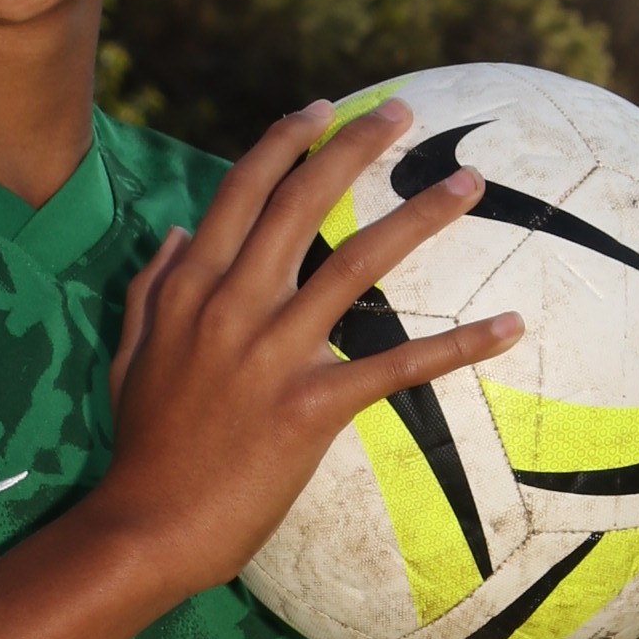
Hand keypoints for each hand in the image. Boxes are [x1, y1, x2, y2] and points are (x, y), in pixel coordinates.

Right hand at [84, 96, 522, 612]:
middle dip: (355, 145)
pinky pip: (397, 366)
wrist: (146, 527)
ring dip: (420, 216)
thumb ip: (151, 288)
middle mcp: (233, 305)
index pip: (242, 190)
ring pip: (357, 263)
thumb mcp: (130, 355)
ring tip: (468, 183)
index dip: (286, 141)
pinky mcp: (311, 407)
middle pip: (303, 202)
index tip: (324, 111)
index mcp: (190, 288)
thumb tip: (176, 230)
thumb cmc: (142, 448)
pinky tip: (508, 326)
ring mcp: (273, 353)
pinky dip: (459, 345)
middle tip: (404, 112)